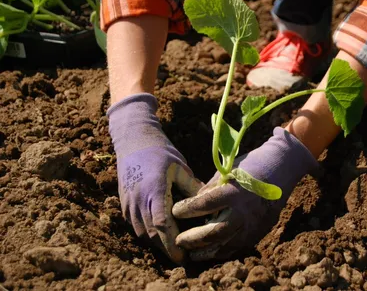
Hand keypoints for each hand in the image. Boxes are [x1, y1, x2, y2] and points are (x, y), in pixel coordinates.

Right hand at [108, 93, 202, 262]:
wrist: (133, 139)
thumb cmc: (161, 151)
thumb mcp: (180, 168)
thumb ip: (193, 189)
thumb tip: (210, 207)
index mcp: (154, 190)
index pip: (162, 225)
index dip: (173, 243)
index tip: (184, 256)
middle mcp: (138, 200)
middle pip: (151, 235)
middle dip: (167, 249)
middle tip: (184, 258)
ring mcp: (128, 203)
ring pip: (142, 234)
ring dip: (158, 243)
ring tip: (176, 249)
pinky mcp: (124, 204)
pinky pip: (136, 226)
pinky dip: (149, 234)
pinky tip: (163, 235)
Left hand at [172, 127, 318, 260]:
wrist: (283, 167)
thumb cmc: (251, 165)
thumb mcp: (228, 171)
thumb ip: (211, 189)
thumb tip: (194, 203)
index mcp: (233, 192)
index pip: (203, 205)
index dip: (186, 210)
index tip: (175, 211)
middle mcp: (244, 211)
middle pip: (214, 232)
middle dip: (193, 239)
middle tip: (178, 240)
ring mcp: (253, 223)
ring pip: (226, 245)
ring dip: (206, 251)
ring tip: (192, 253)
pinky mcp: (260, 230)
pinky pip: (239, 246)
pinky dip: (223, 250)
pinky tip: (211, 251)